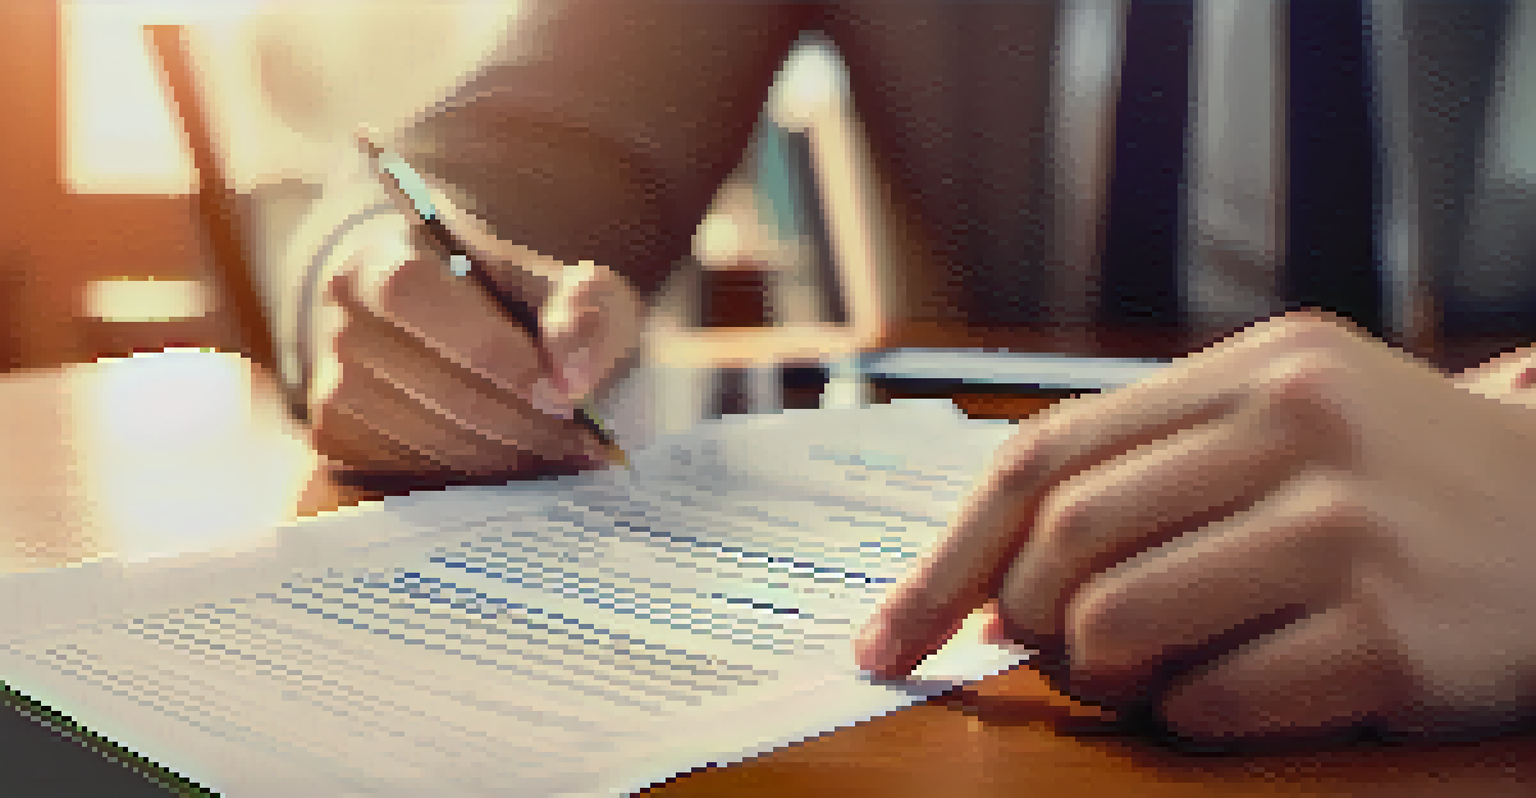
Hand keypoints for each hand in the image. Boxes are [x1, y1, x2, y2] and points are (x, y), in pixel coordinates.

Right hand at [306, 212, 640, 484]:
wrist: (455, 337)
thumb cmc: (514, 306)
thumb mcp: (562, 289)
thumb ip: (583, 313)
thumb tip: (575, 380)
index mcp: (381, 260)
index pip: (415, 295)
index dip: (492, 351)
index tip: (563, 394)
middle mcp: (340, 321)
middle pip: (429, 380)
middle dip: (519, 420)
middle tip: (583, 444)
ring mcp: (329, 388)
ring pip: (420, 436)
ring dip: (503, 457)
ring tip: (561, 456)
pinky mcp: (337, 443)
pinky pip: (406, 473)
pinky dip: (471, 479)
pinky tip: (515, 468)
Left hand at [854, 310, 1535, 745]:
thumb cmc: (1410, 486)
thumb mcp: (1293, 424)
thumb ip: (1153, 473)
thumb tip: (994, 587)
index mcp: (1256, 368)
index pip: (1044, 457)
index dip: (948, 556)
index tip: (890, 636)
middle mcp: (1298, 428)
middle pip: (1065, 536)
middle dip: (1017, 615)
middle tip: (1036, 653)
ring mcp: (1348, 529)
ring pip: (1121, 619)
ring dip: (1095, 673)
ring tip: (1126, 677)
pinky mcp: (1391, 634)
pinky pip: (1216, 699)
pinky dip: (1189, 714)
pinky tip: (1226, 696)